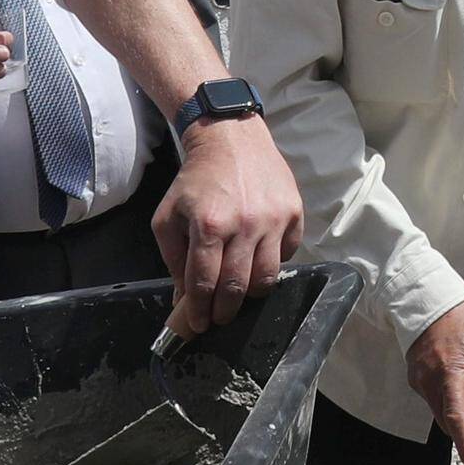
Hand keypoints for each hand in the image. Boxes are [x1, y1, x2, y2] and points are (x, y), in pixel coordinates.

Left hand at [151, 113, 306, 334]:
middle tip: (218, 318)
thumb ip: (175, 259)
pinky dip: (272, 263)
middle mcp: (245, 224)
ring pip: (267, 278)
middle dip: (224, 311)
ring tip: (240, 294)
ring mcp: (274, 220)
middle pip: (237, 287)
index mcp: (209, 225)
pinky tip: (258, 258)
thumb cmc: (195, 181)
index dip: (200, 311)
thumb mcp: (169, 217)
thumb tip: (184, 298)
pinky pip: (287, 254)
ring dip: (251, 294)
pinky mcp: (294, 213)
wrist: (231, 139)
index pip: (205, 283)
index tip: (198, 325)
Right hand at [406, 297, 463, 464]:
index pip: (456, 417)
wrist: (425, 296)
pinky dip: (446, 399)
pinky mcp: (414, 377)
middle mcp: (430, 379)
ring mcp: (419, 379)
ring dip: (456, 413)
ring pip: (439, 410)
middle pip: (447, 420)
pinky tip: (456, 381)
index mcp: (451, 370)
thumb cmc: (459, 315)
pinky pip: (432, 397)